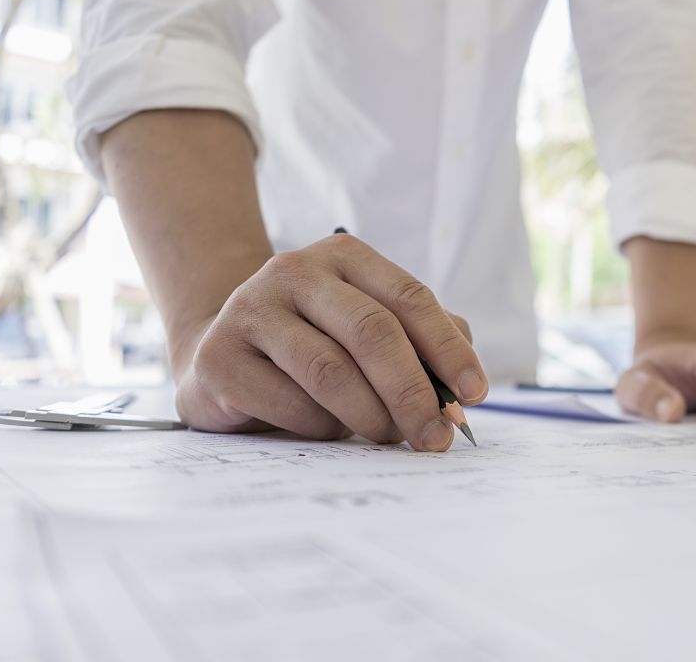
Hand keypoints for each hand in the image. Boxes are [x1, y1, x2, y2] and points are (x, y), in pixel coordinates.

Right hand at [173, 232, 487, 449]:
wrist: (219, 354)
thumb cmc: (314, 344)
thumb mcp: (367, 329)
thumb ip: (420, 345)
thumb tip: (462, 390)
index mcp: (344, 257)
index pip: (409, 298)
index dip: (448, 348)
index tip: (475, 393)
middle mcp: (294, 272)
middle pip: (372, 332)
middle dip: (413, 392)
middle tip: (436, 436)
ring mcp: (250, 311)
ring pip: (330, 372)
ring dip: (372, 416)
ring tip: (390, 437)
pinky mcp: (220, 359)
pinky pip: (291, 404)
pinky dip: (324, 428)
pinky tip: (331, 432)